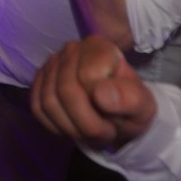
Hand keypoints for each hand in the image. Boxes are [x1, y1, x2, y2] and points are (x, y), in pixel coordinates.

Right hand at [29, 35, 155, 148]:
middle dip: (86, 124)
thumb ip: (129, 98)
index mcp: (99, 48)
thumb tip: (100, 94)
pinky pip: (37, 109)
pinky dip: (55, 126)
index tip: (117, 120)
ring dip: (71, 128)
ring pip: (48, 102)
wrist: (117, 113)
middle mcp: (71, 49)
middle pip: (66, 91)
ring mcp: (51, 64)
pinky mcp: (38, 82)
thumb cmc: (130, 106)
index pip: (88, 78)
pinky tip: (73, 127)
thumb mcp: (143, 107)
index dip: (102, 109)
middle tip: (103, 133)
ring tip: (89, 131)